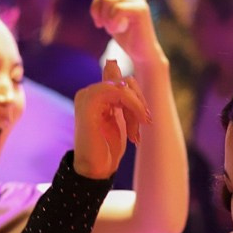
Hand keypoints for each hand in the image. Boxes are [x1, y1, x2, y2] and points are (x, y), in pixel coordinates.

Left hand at [73, 0, 161, 63]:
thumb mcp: (110, 20)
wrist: (143, 53)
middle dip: (96, 11)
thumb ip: (105, 7)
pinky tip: (121, 29)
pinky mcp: (141, 8)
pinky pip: (117, 10)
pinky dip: (114, 23)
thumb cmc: (127, 37)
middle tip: (100, 26)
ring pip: (108, 1)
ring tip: (114, 29)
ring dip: (106, 19)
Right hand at [73, 60, 149, 179]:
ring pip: (124, 86)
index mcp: (96, 94)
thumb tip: (112, 63)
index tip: (144, 118)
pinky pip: (118, 92)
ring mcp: (87, 96)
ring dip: (137, 108)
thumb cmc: (107, 146)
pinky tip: (134, 129)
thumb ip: (120, 96)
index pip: (123, 81)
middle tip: (144, 124)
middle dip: (139, 103)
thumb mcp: (120, 117)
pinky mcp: (89, 103)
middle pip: (126, 82)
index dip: (138, 96)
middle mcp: (89, 92)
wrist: (95, 169)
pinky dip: (133, 107)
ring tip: (136, 133)